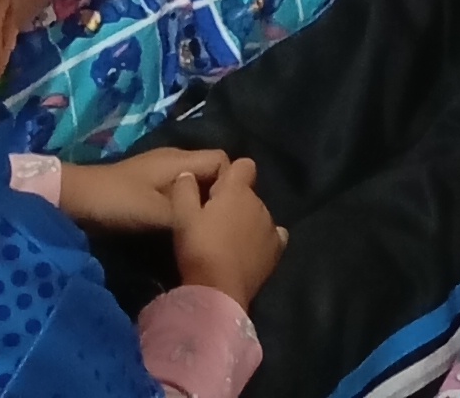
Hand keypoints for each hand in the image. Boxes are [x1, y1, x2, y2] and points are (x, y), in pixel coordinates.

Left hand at [58, 146, 232, 235]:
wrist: (78, 200)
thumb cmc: (119, 201)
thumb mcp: (156, 212)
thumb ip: (188, 215)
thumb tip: (218, 226)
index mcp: (180, 160)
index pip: (223, 160)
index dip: (231, 183)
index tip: (232, 213)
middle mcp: (174, 161)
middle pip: (210, 173)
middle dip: (218, 196)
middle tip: (220, 227)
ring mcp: (159, 174)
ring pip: (193, 185)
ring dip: (199, 205)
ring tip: (204, 231)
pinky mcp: (148, 188)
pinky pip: (178, 194)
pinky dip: (184, 208)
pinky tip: (182, 229)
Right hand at [170, 155, 284, 308]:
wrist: (218, 293)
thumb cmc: (199, 250)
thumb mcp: (182, 217)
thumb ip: (185, 189)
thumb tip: (188, 173)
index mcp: (238, 190)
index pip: (244, 165)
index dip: (230, 176)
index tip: (214, 193)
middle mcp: (259, 203)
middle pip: (249, 193)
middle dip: (235, 202)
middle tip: (215, 223)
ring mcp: (271, 227)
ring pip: (259, 214)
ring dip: (247, 221)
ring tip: (229, 243)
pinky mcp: (276, 251)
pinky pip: (274, 235)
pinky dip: (264, 239)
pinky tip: (252, 250)